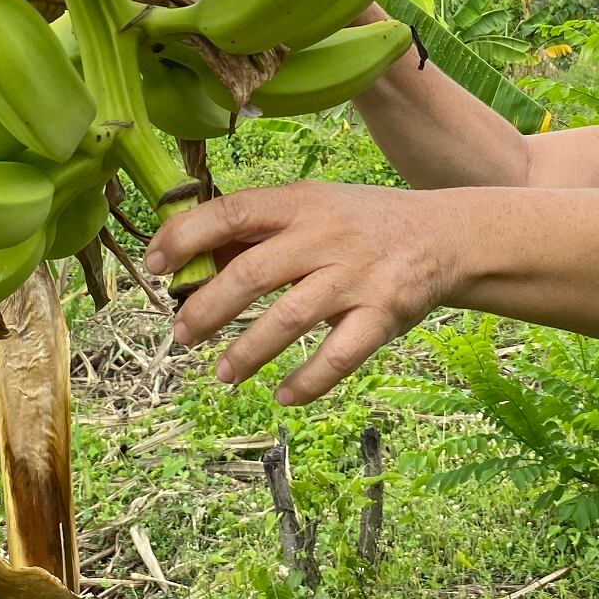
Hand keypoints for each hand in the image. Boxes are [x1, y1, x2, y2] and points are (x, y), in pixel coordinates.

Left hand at [145, 181, 453, 403]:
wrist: (444, 235)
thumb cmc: (362, 223)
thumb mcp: (314, 206)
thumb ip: (261, 229)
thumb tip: (195, 260)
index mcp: (302, 202)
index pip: (232, 211)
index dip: (187, 236)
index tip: (154, 264)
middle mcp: (327, 236)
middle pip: (253, 273)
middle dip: (207, 308)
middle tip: (180, 335)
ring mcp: (357, 276)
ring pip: (290, 318)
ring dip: (248, 351)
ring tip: (221, 373)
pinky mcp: (384, 314)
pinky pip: (339, 356)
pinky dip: (307, 382)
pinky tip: (282, 396)